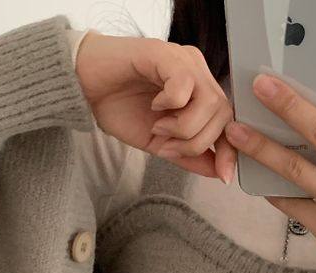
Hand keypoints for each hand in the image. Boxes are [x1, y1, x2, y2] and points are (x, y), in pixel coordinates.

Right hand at [76, 32, 236, 184]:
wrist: (84, 87)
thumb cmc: (118, 107)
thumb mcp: (159, 143)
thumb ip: (189, 155)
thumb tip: (217, 170)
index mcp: (199, 92)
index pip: (228, 121)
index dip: (231, 150)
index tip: (224, 175)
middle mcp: (197, 72)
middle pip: (223, 115)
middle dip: (197, 142)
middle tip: (168, 146)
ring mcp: (183, 61)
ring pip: (209, 103)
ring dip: (184, 128)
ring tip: (158, 127)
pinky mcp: (165, 54)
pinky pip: (185, 85)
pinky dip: (171, 105)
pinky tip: (154, 106)